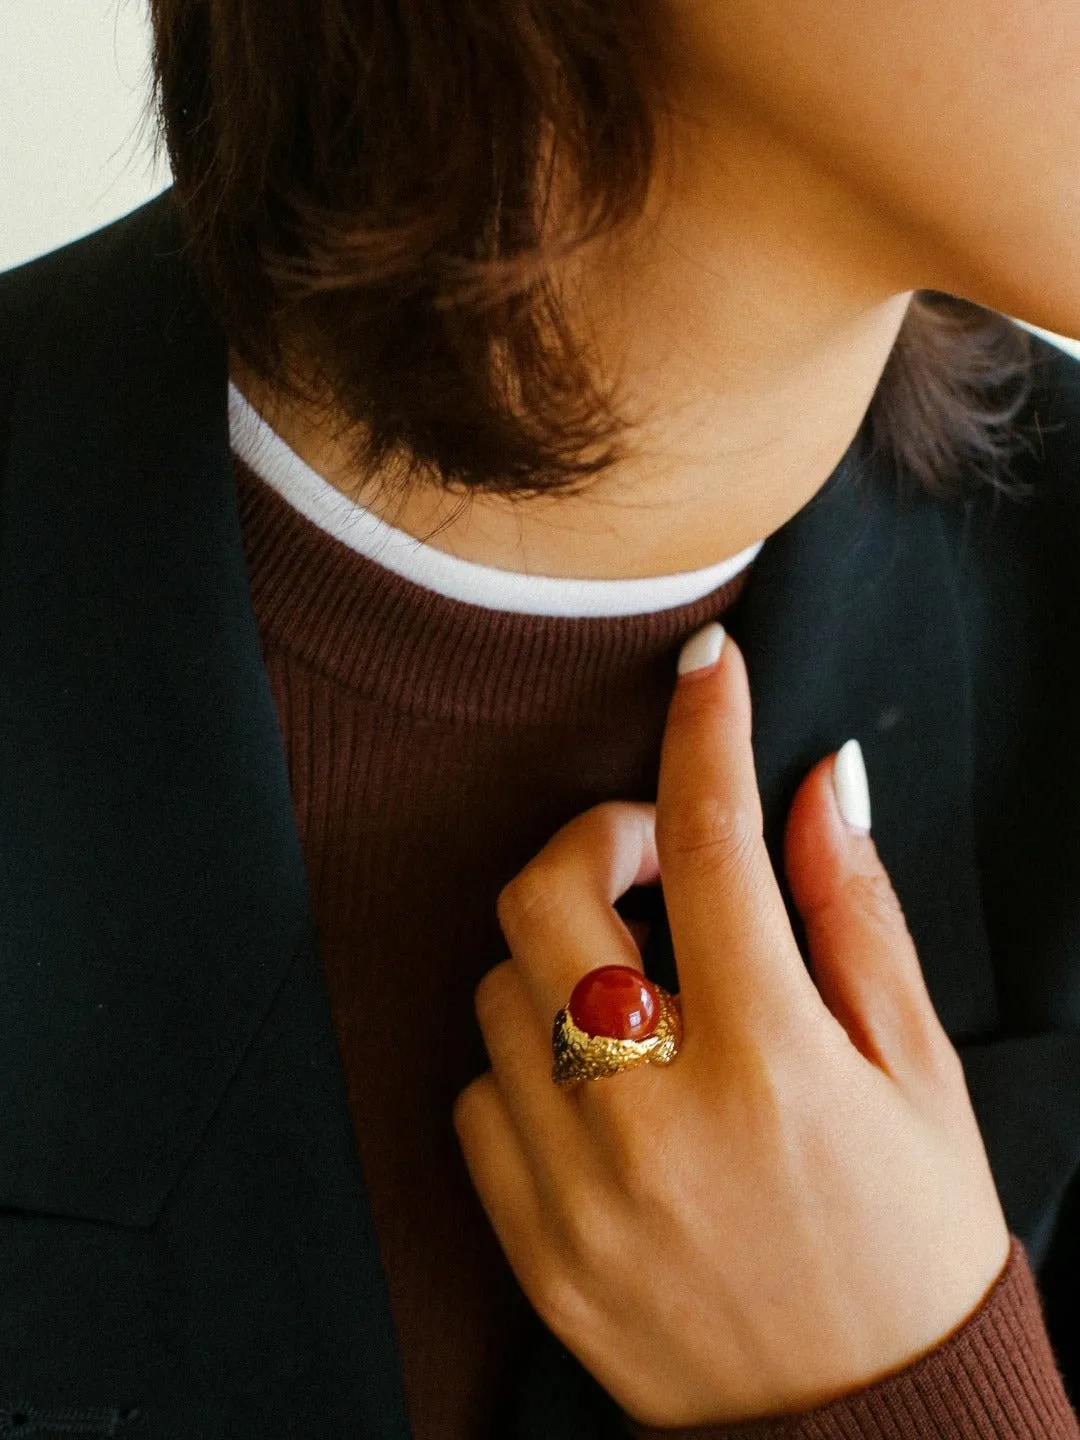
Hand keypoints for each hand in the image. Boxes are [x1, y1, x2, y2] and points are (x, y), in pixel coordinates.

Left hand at [452, 622, 1009, 1429]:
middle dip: (595, 836)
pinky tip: (598, 1076)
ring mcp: (575, 1189)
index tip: (705, 668)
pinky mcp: (530, 1247)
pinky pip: (475, 1096)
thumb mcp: (920, 1073)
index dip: (705, 733)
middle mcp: (654, 1119)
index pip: (715, 846)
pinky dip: (527, 1056)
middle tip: (658, 855)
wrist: (864, 1433)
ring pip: (499, 987)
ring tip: (639, 980)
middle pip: (546, 895)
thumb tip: (818, 783)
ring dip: (561, 950)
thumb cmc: (912, 1244)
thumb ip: (854, 915)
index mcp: (773, 1064)